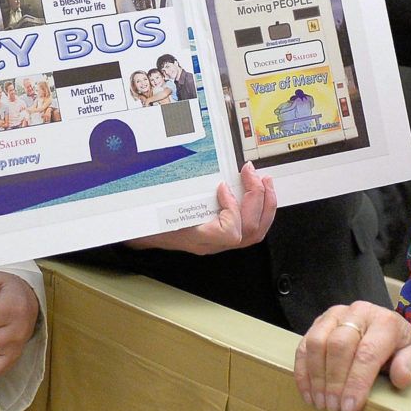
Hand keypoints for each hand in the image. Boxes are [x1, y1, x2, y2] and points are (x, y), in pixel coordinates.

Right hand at [126, 162, 275, 254]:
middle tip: (252, 174)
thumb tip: (177, 166)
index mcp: (197, 238)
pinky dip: (258, 210)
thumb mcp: (159, 204)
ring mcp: (220, 243)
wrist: (145, 234)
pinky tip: (257, 193)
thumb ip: (173, 192)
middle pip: (249, 231)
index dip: (232, 208)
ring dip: (265, 205)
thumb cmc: (150, 220)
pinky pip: (250, 229)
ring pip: (255, 233)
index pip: (229, 233)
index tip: (222, 186)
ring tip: (264, 182)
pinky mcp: (223, 237)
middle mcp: (212, 244)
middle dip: (257, 199)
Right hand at [294, 302, 410, 410]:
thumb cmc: (396, 343)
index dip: (356, 382)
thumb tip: (399, 379)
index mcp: (383, 322)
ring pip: (316, 343)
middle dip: (334, 381)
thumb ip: (408, 365)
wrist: (382, 324)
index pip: (366, 352)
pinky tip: (307, 391)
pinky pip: (303, 345)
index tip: (350, 406)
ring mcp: (333, 315)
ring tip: (320, 402)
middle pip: (337, 346)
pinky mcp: (317, 322)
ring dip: (315, 377)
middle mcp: (356, 313)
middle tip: (333, 407)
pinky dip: (302, 371)